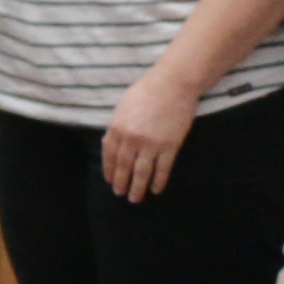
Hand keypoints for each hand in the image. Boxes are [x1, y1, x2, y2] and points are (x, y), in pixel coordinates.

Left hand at [99, 64, 198, 203]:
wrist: (173, 84)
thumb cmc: (147, 91)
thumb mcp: (123, 106)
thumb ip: (117, 126)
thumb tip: (110, 143)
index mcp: (118, 128)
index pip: (110, 155)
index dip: (110, 170)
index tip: (110, 180)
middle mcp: (132, 139)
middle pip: (124, 167)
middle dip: (121, 183)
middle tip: (120, 194)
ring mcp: (151, 144)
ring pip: (142, 173)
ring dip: (138, 188)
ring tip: (135, 199)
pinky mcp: (170, 146)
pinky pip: (163, 169)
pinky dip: (158, 181)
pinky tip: (156, 189)